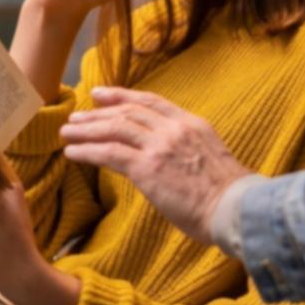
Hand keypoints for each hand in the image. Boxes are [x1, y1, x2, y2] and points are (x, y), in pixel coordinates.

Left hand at [59, 87, 249, 244]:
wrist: (236, 209)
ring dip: (87, 130)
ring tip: (67, 132)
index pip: (151, 102)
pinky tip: (72, 153)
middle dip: (98, 112)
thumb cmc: (229, 196)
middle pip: (128, 112)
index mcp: (191, 124)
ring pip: (115, 128)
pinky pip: (110, 153)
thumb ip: (187, 151)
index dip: (123, 96)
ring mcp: (160, 146)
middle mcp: (174, 129)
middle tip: (76, 115)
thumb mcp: (210, 158)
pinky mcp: (148, 168)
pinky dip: (87, 151)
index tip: (101, 94)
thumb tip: (169, 159)